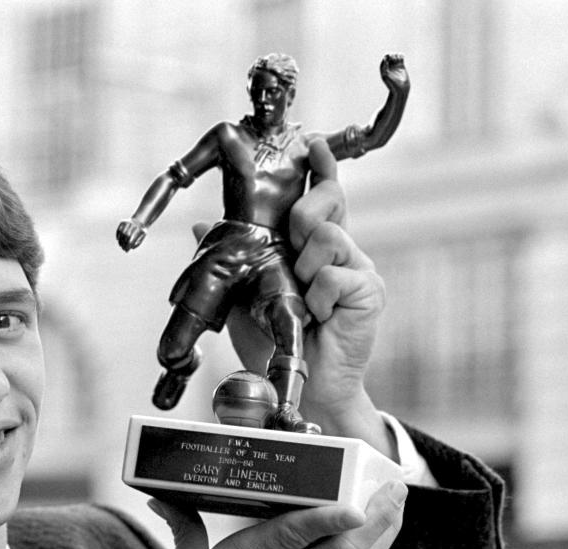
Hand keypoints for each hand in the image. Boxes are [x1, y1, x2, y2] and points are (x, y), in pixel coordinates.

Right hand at [116, 219, 146, 250]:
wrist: (139, 220)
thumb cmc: (141, 231)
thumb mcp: (143, 236)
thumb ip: (138, 243)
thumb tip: (132, 248)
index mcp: (139, 229)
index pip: (132, 239)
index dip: (128, 246)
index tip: (126, 250)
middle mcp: (133, 225)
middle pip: (127, 236)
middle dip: (124, 244)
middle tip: (123, 248)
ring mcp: (127, 223)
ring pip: (122, 233)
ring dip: (120, 240)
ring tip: (121, 245)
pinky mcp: (122, 222)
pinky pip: (119, 230)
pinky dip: (118, 235)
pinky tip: (118, 240)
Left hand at [211, 139, 392, 455]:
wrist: (301, 386)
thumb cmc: (275, 339)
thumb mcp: (244, 293)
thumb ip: (230, 258)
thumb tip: (197, 225)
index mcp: (313, 246)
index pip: (322, 196)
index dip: (320, 167)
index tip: (311, 143)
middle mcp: (340, 250)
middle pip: (328, 201)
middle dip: (303, 212)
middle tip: (292, 243)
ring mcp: (358, 269)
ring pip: (328, 236)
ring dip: (304, 269)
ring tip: (305, 299)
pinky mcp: (369, 291)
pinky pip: (336, 275)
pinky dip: (318, 297)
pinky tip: (319, 317)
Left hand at [379, 53, 408, 91]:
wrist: (400, 88)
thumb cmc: (391, 83)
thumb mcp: (386, 76)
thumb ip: (384, 68)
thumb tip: (384, 59)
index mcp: (384, 68)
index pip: (385, 58)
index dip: (387, 57)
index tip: (389, 59)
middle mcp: (389, 66)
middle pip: (390, 56)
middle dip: (392, 56)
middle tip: (394, 60)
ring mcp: (395, 66)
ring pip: (396, 56)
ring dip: (397, 56)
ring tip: (398, 60)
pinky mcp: (401, 66)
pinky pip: (401, 58)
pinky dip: (401, 56)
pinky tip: (402, 58)